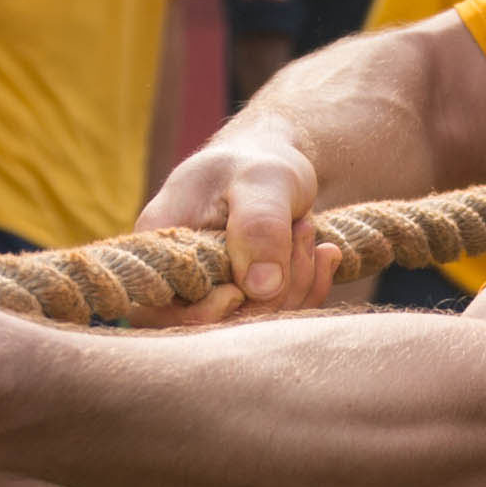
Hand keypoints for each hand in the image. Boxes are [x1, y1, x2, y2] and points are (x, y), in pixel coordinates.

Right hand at [140, 117, 329, 316]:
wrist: (274, 163)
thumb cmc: (257, 162)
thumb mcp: (263, 181)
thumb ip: (259, 227)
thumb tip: (261, 288)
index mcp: (161, 248)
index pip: (161, 311)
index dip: (207, 312)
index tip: (241, 286)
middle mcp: (180, 279)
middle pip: (219, 324)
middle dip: (275, 288)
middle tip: (302, 228)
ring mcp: (214, 293)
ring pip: (257, 323)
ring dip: (298, 282)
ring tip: (307, 228)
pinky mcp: (247, 300)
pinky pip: (279, 316)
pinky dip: (310, 289)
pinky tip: (324, 253)